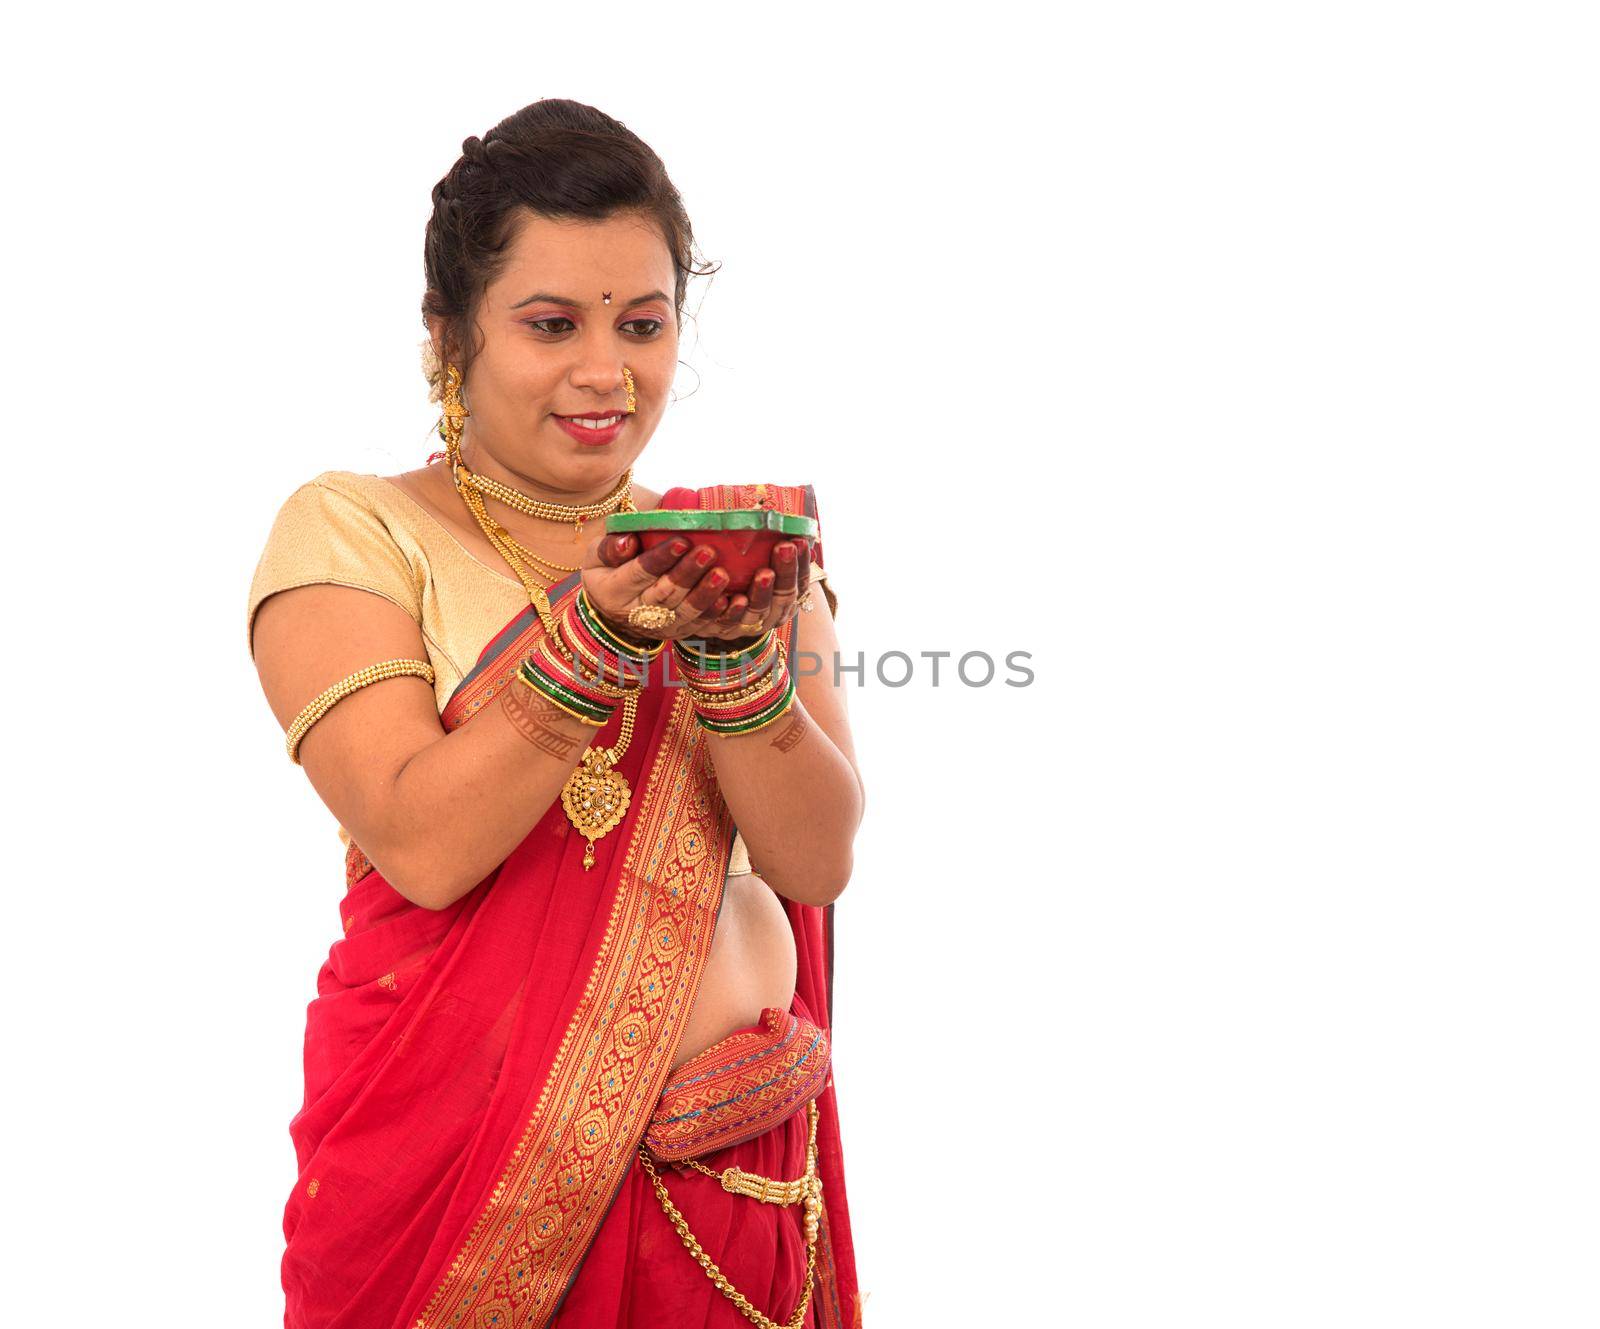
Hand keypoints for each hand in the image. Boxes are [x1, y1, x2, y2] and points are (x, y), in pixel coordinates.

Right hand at [584, 534, 811, 644]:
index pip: (639, 574)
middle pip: (667, 594)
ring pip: (688, 613)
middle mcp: (638, 614)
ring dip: (708, 595)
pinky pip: (703, 627)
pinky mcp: (681, 632)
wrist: (611, 609)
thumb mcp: (596, 557)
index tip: (681, 539)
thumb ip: (610, 547)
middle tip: (709, 552)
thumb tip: (628, 540)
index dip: (660, 558)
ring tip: (725, 574)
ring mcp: (662, 626)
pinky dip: (720, 615)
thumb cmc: (607, 570)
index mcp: (614, 592)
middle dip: (689, 574)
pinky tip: (737, 601)